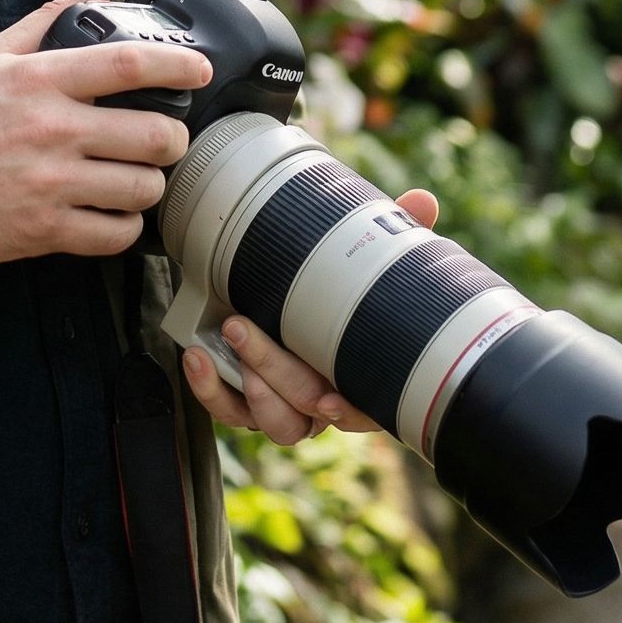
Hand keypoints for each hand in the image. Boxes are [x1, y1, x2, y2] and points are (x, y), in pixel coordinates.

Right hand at [0, 0, 203, 262]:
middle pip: (153, 134)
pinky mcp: (45, 230)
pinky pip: (115, 234)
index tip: (199, 68)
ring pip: (143, 189)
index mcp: (40, 81)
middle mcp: (51, 130)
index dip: (176, 65)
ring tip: (137, 175)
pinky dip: (125, 225)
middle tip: (165, 138)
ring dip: (151, 183)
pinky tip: (113, 211)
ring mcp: (51, 184)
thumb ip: (48, 20)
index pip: (126, 65)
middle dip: (173, 138)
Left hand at [180, 187, 440, 444]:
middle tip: (240, 326)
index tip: (330, 402)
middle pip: (305, 407)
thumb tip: (423, 202)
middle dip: (273, 370)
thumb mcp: (371, 257)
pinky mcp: (246, 398)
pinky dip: (210, 390)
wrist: (292, 285)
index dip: (350, 413)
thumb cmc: (343, 284)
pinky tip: (198, 357)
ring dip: (246, 384)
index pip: (365, 412)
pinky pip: (228, 408)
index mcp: (363, 376)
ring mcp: (287, 401)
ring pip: (272, 420)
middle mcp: (327, 397)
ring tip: (228, 334)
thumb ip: (397, 234)